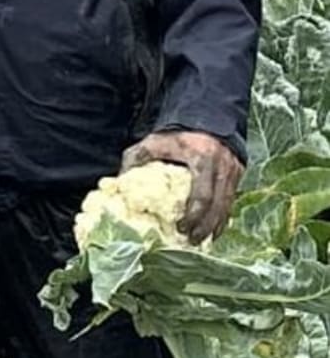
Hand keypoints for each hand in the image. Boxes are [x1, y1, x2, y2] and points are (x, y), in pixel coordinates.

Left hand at [120, 130, 242, 243]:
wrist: (208, 117)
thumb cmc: (179, 133)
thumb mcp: (157, 141)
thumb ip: (138, 157)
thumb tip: (121, 179)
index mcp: (203, 160)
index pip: (202, 196)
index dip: (193, 216)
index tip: (180, 228)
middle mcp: (222, 168)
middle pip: (217, 206)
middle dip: (204, 227)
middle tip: (191, 240)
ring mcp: (232, 172)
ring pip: (227, 206)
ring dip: (215, 225)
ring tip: (202, 240)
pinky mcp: (237, 175)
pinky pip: (231, 201)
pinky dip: (222, 216)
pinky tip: (214, 229)